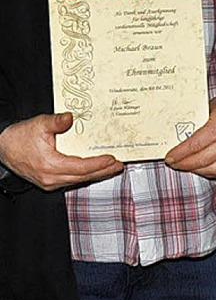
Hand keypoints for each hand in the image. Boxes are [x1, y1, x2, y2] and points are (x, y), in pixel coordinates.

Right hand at [0, 113, 123, 190]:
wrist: (2, 147)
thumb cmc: (20, 137)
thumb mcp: (39, 124)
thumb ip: (56, 121)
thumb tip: (70, 117)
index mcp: (50, 166)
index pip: (81, 167)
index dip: (98, 164)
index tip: (112, 159)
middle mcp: (51, 178)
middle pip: (83, 176)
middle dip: (103, 171)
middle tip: (119, 165)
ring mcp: (49, 182)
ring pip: (78, 180)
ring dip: (96, 174)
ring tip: (112, 168)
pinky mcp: (48, 181)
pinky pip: (71, 179)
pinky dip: (85, 174)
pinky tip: (94, 169)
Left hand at [165, 86, 215, 178]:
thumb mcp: (211, 107)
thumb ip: (197, 123)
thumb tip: (178, 136)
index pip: (194, 145)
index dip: (179, 154)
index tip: (170, 157)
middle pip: (202, 160)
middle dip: (184, 164)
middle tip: (174, 163)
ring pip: (212, 169)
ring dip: (196, 170)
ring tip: (186, 166)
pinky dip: (211, 172)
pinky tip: (202, 168)